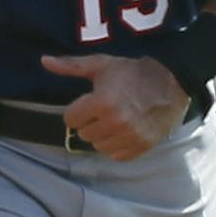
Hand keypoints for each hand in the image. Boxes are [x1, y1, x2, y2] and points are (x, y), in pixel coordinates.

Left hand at [40, 53, 188, 159]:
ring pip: (99, 146)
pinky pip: (116, 155)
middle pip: (84, 134)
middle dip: (90, 122)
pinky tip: (124, 131)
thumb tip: (44, 61)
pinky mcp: (142, 146)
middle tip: (104, 111)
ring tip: (115, 121)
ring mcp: (130, 136)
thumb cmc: (133, 72)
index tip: (90, 103)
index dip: (78, 110)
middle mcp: (115, 122)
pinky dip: (117, 146)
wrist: (172, 82)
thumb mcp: (101, 65)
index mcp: (102, 102)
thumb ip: (71, 66)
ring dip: (103, 135)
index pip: (71, 119)